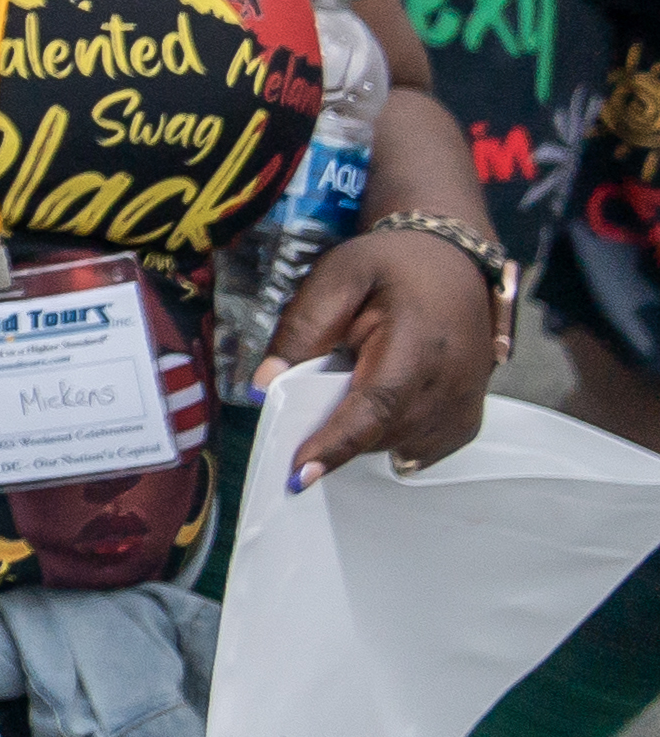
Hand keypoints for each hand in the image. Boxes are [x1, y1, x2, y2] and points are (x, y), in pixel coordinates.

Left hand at [267, 227, 503, 486]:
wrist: (449, 260)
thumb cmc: (388, 266)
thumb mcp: (335, 276)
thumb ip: (301, 328)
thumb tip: (265, 385)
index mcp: (420, 341)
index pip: (376, 406)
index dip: (337, 443)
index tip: (299, 475)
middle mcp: (453, 380)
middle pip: (385, 433)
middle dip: (338, 436)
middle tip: (306, 415)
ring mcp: (468, 403)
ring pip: (403, 446)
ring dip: (366, 436)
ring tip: (348, 394)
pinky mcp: (470, 416)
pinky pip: (426, 448)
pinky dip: (393, 441)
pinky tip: (376, 416)